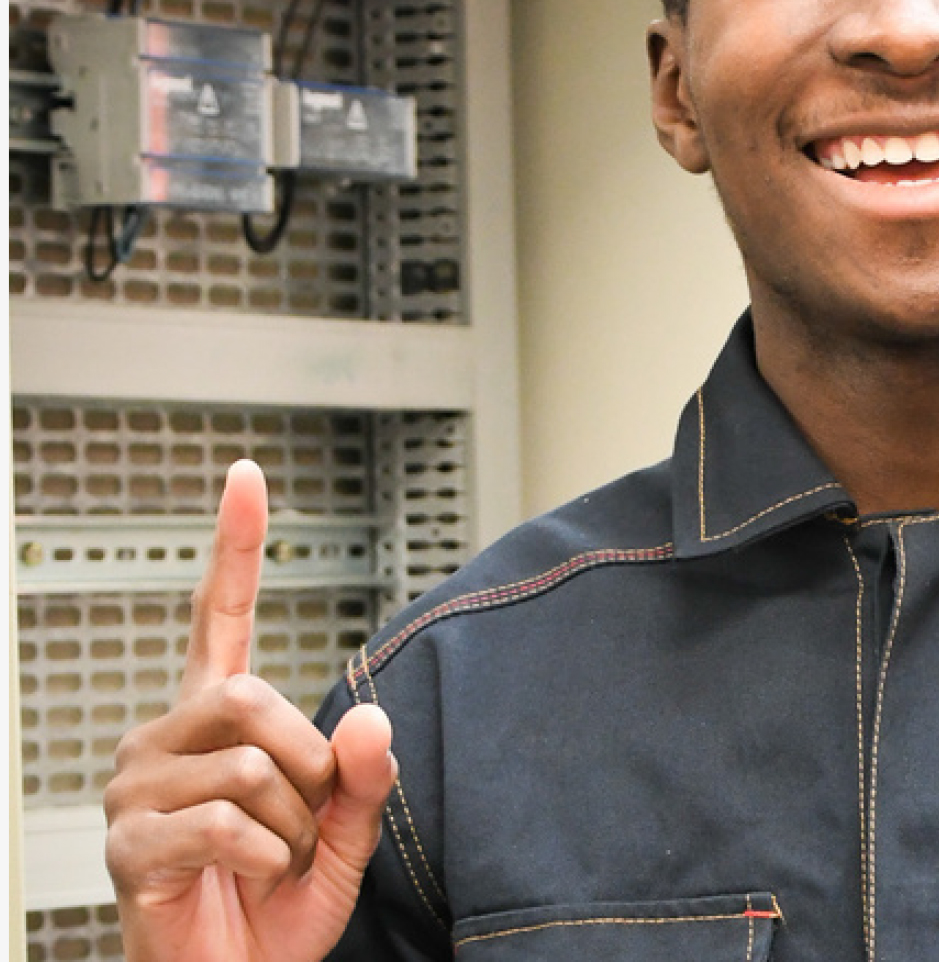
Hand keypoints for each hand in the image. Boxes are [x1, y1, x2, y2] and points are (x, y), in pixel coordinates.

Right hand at [105, 460, 395, 961]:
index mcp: (218, 717)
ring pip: (252, 764)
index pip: (220, 613)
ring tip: (274, 860)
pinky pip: (230, 824)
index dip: (235, 544)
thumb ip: (364, 776)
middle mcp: (167, 737)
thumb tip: (366, 720)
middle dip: (309, 765)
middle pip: (255, 696)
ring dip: (293, 825)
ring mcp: (139, 790)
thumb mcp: (345, 834)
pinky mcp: (131, 846)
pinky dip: (268, 859)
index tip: (246, 475)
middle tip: (305, 821)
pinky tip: (249, 882)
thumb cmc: (278, 906)